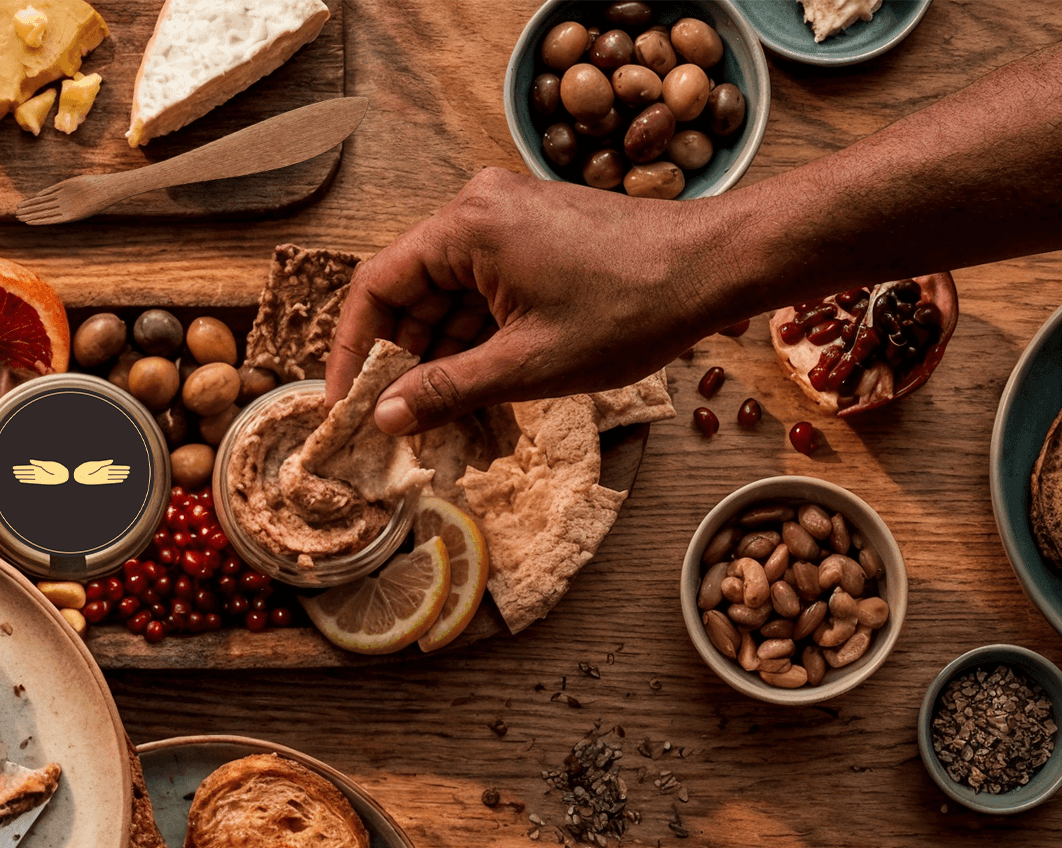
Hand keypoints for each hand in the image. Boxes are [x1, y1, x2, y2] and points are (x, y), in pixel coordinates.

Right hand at [13, 459, 70, 484]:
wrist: (63, 474)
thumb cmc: (56, 467)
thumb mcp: (46, 464)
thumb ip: (37, 463)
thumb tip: (30, 460)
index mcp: (39, 466)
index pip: (27, 467)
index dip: (21, 467)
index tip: (15, 467)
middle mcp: (38, 472)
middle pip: (27, 472)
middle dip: (20, 472)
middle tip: (13, 472)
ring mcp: (39, 476)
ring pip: (28, 476)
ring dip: (22, 476)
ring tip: (15, 476)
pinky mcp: (41, 481)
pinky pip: (32, 481)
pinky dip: (27, 481)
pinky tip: (22, 480)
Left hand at [72, 459, 130, 485]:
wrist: (79, 474)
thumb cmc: (86, 467)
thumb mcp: (96, 464)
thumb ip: (105, 463)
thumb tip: (112, 460)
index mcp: (103, 466)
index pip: (114, 467)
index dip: (120, 467)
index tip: (127, 467)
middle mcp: (104, 471)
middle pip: (115, 472)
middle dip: (122, 472)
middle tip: (129, 472)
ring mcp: (103, 477)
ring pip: (114, 476)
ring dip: (120, 476)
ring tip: (127, 476)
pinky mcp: (101, 481)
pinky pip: (110, 481)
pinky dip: (115, 481)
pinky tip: (120, 480)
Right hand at [327, 168, 733, 434]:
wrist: (717, 268)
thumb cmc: (632, 306)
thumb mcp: (528, 364)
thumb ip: (446, 390)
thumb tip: (384, 416)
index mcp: (466, 226)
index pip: (376, 287)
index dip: (352, 350)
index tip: (345, 402)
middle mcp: (479, 209)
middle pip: (412, 294)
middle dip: (406, 362)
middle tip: (401, 424)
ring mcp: (510, 220)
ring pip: (450, 299)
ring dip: (446, 358)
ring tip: (449, 423)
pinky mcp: (536, 236)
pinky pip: (485, 292)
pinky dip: (480, 340)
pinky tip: (484, 392)